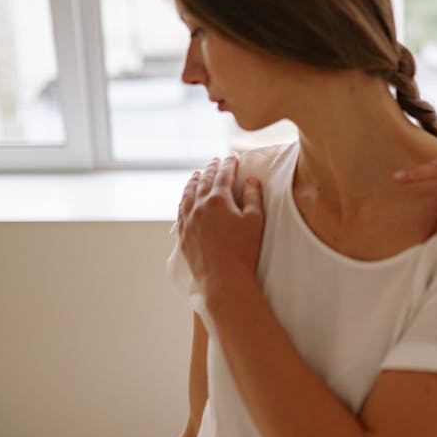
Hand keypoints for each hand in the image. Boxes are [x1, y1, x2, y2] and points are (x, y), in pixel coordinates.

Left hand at [178, 153, 264, 293]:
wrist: (223, 279)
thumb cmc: (243, 251)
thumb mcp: (255, 221)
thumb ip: (252, 197)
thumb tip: (250, 180)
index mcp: (218, 200)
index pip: (224, 175)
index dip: (229, 164)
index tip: (233, 156)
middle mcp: (199, 206)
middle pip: (204, 180)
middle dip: (212, 168)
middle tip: (216, 160)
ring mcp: (188, 220)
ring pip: (188, 193)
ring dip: (194, 181)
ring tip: (198, 174)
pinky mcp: (184, 234)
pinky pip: (181, 209)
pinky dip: (184, 198)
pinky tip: (186, 197)